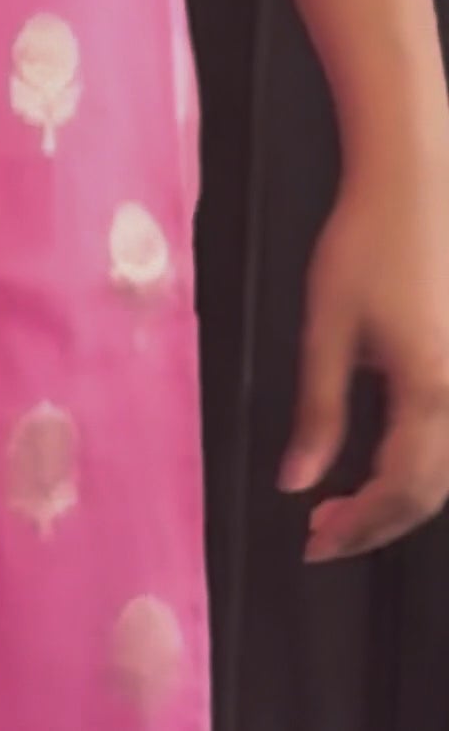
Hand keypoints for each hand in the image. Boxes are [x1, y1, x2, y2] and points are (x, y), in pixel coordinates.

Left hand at [282, 143, 448, 561]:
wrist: (414, 187)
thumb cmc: (365, 246)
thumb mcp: (326, 327)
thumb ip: (318, 411)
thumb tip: (297, 482)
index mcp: (428, 392)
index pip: (397, 491)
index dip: (356, 528)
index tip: (311, 543)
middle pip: (428, 493)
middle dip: (375, 525)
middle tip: (321, 534)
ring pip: (447, 473)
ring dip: (400, 502)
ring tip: (346, 509)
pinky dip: (422, 469)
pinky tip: (386, 468)